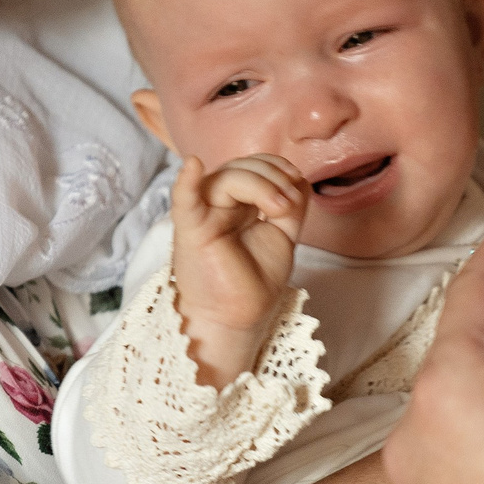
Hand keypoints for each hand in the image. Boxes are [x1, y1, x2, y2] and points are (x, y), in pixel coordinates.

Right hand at [171, 154, 310, 388]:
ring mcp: (203, 214)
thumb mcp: (282, 235)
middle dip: (273, 177)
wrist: (239, 317)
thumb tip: (300, 178)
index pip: (254, 166)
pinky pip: (183, 200)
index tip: (298, 189)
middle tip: (288, 204)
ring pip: (225, 178)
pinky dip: (186, 182)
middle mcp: (217, 203)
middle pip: (241, 166)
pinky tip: (192, 166)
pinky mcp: (190, 231)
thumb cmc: (254, 280)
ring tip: (278, 208)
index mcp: (238, 202)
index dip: (279, 168)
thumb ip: (291, 206)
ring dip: (259, 184)